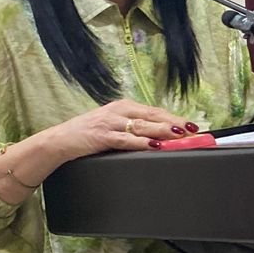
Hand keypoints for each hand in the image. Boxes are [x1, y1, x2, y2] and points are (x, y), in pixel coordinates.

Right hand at [53, 99, 195, 157]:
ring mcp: (111, 123)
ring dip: (163, 131)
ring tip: (180, 135)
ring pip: (143, 126)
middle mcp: (119, 111)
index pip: (155, 111)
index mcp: (124, 107)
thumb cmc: (88, 134)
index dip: (175, 118)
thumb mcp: (113, 126)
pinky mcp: (102, 136)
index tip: (192, 125)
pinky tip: (154, 145)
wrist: (60, 139)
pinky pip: (126, 139)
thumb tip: (160, 138)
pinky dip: (141, 142)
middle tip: (193, 130)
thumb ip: (134, 129)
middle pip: (153, 116)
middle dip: (174, 123)